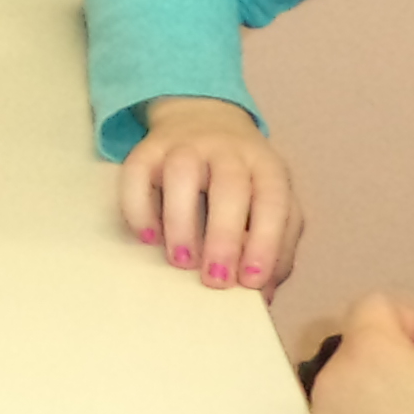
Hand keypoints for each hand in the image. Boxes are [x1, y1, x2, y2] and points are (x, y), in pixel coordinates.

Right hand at [115, 97, 305, 291]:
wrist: (204, 118)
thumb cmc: (243, 180)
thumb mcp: (270, 204)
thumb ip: (276, 246)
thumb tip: (264, 295)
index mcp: (266, 166)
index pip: (273, 201)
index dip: (265, 241)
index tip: (251, 281)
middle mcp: (228, 150)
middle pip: (230, 186)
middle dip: (223, 238)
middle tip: (215, 280)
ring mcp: (186, 145)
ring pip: (181, 173)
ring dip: (181, 221)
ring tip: (180, 261)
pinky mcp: (149, 148)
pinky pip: (137, 172)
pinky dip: (139, 207)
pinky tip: (148, 238)